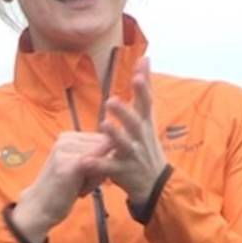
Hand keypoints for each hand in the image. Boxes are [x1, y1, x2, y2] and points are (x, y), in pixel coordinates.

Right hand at [11, 131, 112, 242]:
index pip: (103, 140)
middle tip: (82, 184)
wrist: (39, 208)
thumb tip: (119, 148)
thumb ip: (94, 155)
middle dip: (101, 168)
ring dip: (96, 176)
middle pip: (105, 148)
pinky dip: (93, 182)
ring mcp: (66, 150)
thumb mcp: (78, 166)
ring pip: (103, 158)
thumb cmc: (62, 189)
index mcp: (68, 136)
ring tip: (78, 187)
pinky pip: (97, 167)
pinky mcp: (70, 164)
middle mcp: (66, 138)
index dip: (102, 160)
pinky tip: (80, 191)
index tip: (86, 176)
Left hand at [97, 57, 168, 200]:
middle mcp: (140, 138)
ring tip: (104, 124)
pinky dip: (97, 165)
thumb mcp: (148, 117)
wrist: (156, 184)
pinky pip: (109, 169)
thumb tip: (144, 58)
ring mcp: (133, 155)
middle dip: (125, 112)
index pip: (146, 102)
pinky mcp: (124, 172)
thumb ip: (144, 89)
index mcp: (145, 124)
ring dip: (114, 135)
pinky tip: (85, 162)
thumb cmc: (147, 144)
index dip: (143, 88)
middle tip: (111, 100)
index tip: (139, 71)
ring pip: (124, 145)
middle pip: (135, 123)